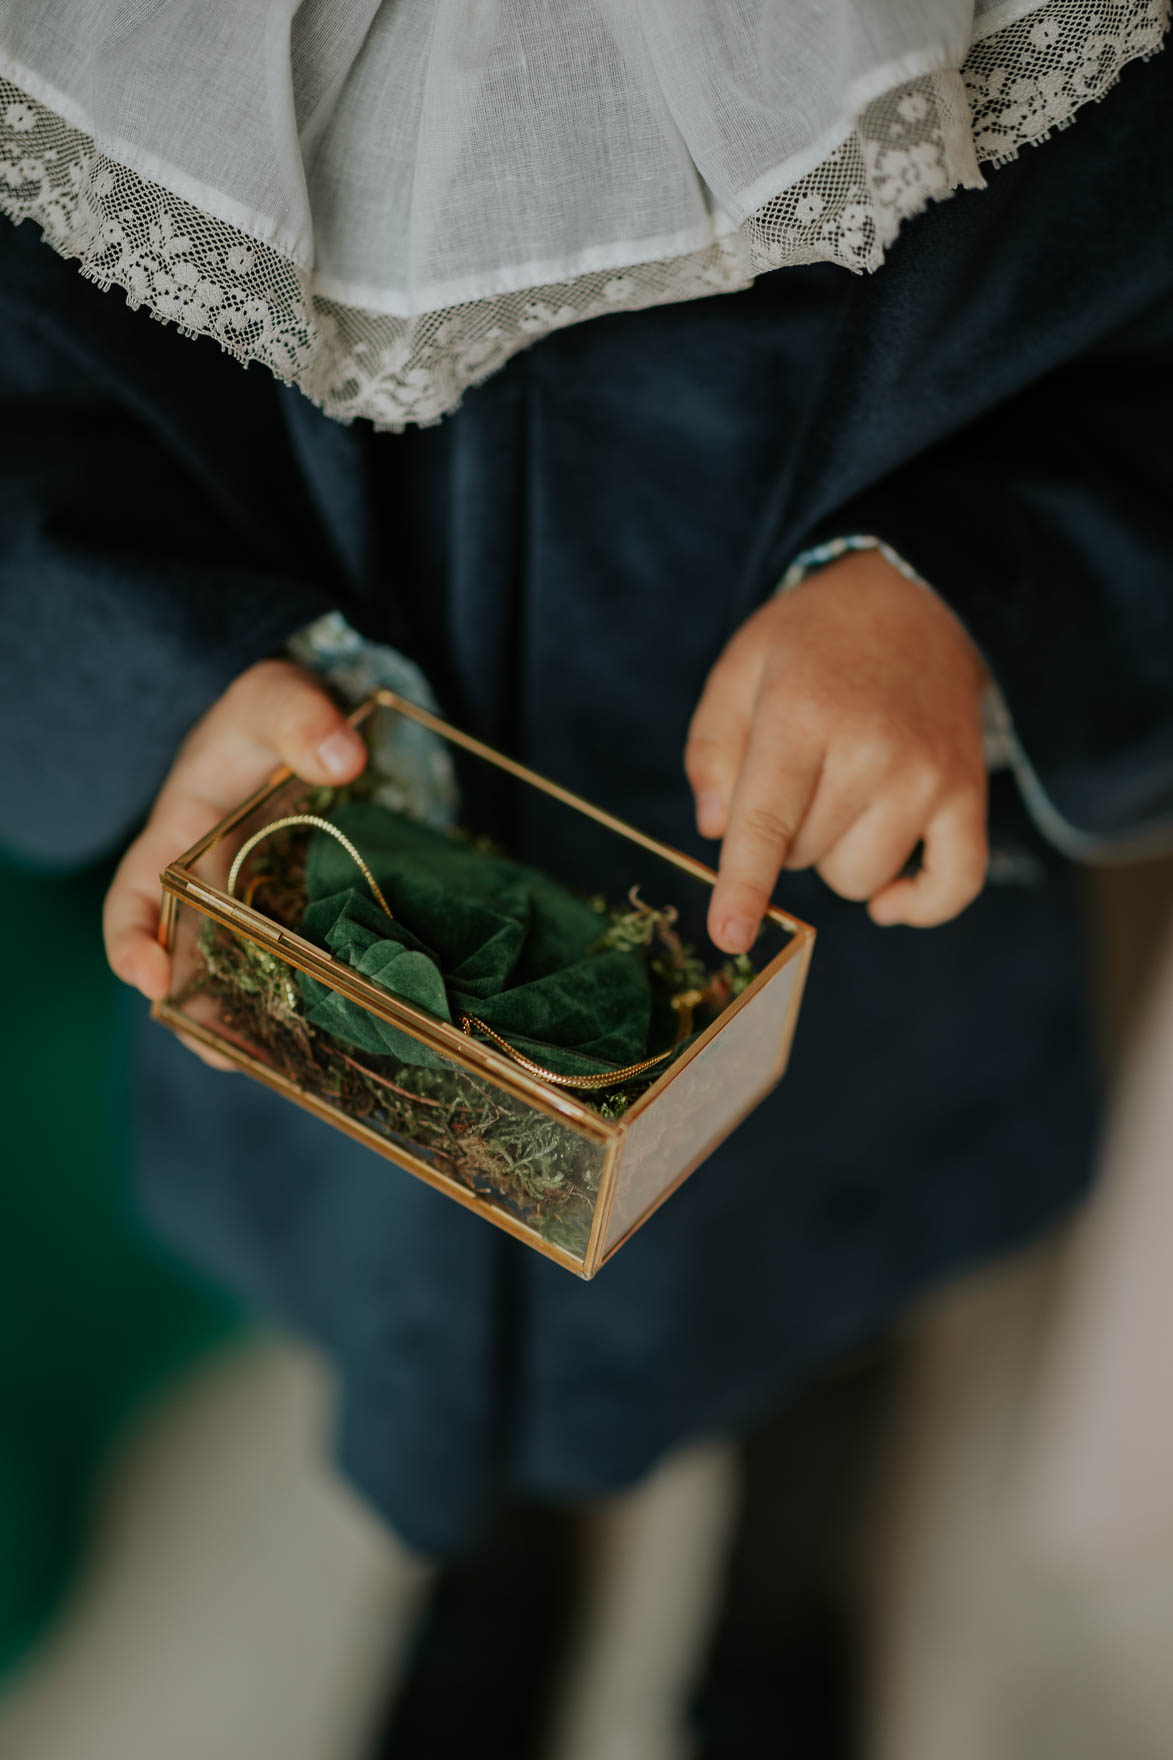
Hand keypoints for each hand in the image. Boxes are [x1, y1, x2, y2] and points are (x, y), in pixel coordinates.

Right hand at [103, 659, 366, 1061]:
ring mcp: (257, 909)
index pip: (134, 898)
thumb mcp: (274, 697)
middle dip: (199, 1013)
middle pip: (186, 964)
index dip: (131, 942)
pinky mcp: (306, 920)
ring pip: (243, 979)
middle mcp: (208, 887)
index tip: (147, 976)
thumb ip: (298, 717)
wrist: (314, 723)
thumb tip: (340, 758)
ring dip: (256, 1025)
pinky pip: (302, 970)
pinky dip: (312, 1005)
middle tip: (228, 1053)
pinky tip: (343, 1038)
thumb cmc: (273, 711)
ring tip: (285, 1066)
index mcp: (178, 838)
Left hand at [685, 550, 988, 951]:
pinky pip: (954, 883)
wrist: (917, 601)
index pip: (767, 820)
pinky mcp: (967, 792)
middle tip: (800, 774)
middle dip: (786, 837)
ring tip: (839, 798)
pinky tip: (888, 901)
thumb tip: (716, 831)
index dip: (743, 886)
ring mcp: (927, 775)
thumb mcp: (740, 670)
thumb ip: (712, 751)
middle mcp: (872, 750)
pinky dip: (919, 904)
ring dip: (838, 859)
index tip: (729, 936)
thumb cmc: (813, 643)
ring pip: (860, 878)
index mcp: (802, 715)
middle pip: (805, 857)